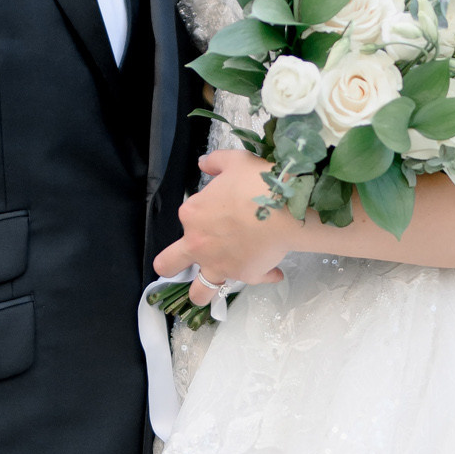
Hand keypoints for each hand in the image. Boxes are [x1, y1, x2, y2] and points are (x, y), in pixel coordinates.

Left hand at [154, 148, 294, 309]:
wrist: (284, 209)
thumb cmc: (257, 183)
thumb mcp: (235, 161)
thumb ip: (216, 162)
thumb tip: (204, 163)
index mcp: (192, 214)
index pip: (188, 217)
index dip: (204, 213)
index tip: (221, 210)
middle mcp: (199, 244)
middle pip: (171, 264)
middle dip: (171, 266)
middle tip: (179, 266)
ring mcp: (220, 265)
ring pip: (200, 291)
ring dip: (203, 291)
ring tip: (213, 288)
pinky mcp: (244, 276)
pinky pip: (252, 280)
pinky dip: (262, 275)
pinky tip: (274, 270)